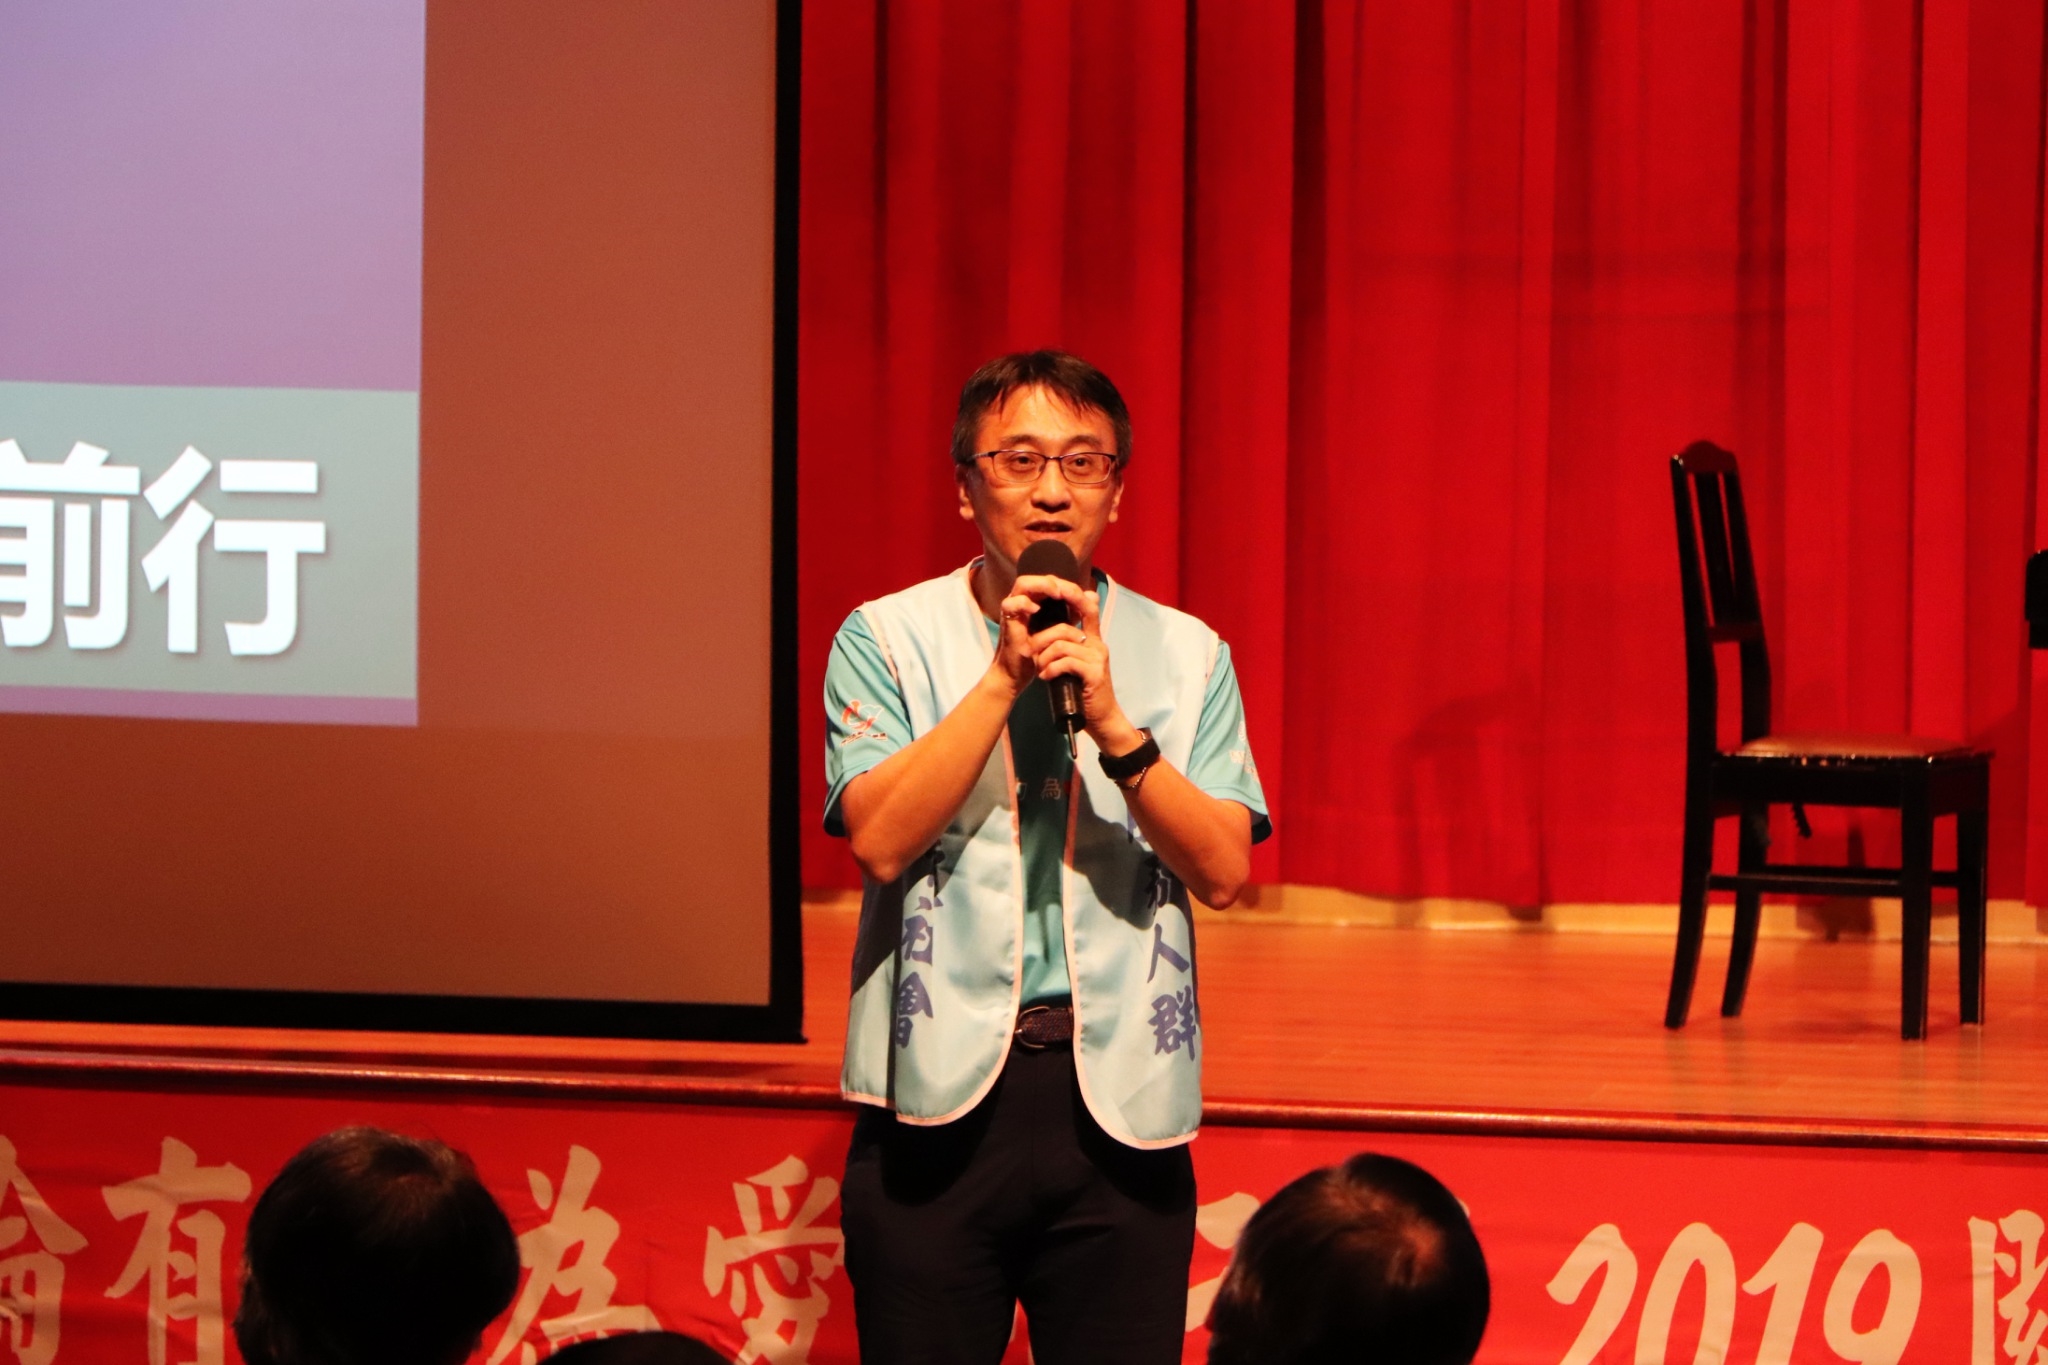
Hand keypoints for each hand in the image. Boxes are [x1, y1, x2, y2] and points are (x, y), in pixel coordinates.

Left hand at [1014, 581, 1140, 750]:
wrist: (1101, 718)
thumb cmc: (1084, 691)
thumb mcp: (1077, 665)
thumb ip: (1070, 647)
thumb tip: (1055, 632)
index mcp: (1094, 640)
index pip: (1088, 607)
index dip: (1073, 594)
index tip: (1054, 590)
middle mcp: (1098, 645)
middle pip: (1070, 625)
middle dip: (1046, 637)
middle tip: (1034, 650)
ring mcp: (1097, 659)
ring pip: (1062, 645)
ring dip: (1045, 657)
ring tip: (1040, 669)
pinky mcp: (1094, 673)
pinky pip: (1066, 662)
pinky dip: (1051, 669)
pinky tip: (1046, 677)